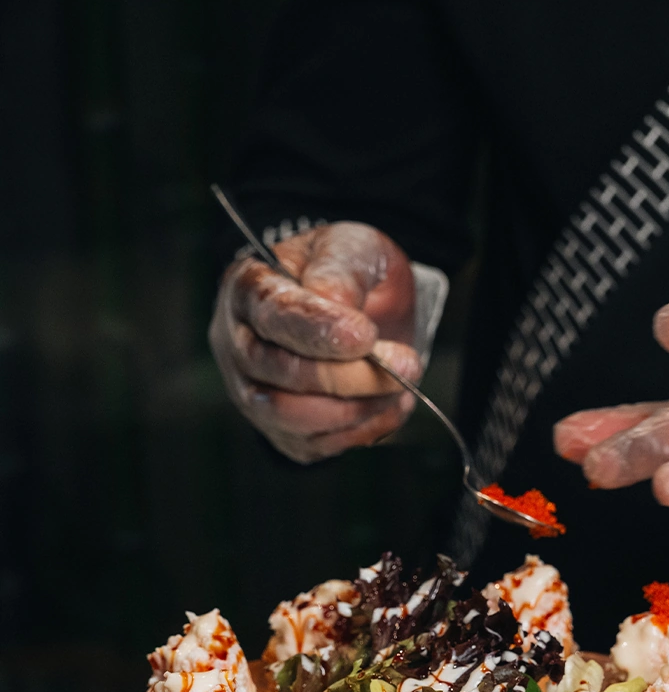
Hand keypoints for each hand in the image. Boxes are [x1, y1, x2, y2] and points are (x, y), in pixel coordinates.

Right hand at [210, 222, 420, 462]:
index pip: (273, 314)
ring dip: (355, 407)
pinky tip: (388, 405)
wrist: (366, 309)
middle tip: (406, 365)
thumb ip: (339, 269)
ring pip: (291, 416)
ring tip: (399, 385)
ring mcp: (254, 391)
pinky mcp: (281, 429)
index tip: (365, 335)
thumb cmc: (350, 274)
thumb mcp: (352, 247)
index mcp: (249, 288)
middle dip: (349, 375)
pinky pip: (314, 445)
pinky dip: (360, 430)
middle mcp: (239, 343)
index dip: (319, 330)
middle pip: (280, 372)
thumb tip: (332, 303)